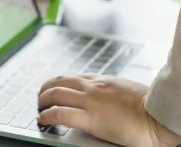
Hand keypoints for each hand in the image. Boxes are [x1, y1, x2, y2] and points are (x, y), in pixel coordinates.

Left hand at [38, 74, 180, 146]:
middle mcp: (93, 88)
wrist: (159, 116)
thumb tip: (109, 96)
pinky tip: (43, 119)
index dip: (59, 83)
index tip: (54, 88)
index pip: (73, 77)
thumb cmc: (150, 106)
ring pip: (55, 94)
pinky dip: (47, 115)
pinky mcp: (90, 119)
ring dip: (42, 100)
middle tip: (41, 97)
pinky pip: (60, 114)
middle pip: (59, 82)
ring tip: (39, 107)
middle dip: (45, 89)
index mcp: (103, 81)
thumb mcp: (127, 89)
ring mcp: (90, 102)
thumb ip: (113, 90)